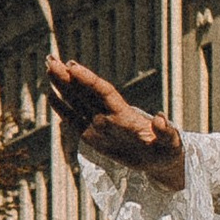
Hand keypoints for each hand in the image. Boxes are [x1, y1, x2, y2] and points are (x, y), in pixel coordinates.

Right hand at [46, 57, 186, 188]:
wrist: (160, 161)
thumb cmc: (167, 151)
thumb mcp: (170, 143)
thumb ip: (165, 131)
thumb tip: (161, 118)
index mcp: (125, 115)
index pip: (103, 92)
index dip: (88, 79)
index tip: (72, 66)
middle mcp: (109, 115)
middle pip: (85, 91)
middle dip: (68, 76)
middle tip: (51, 58)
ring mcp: (100, 124)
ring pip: (77, 100)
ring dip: (63, 85)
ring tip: (49, 67)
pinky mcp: (93, 137)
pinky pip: (75, 120)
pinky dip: (63, 108)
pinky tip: (51, 95)